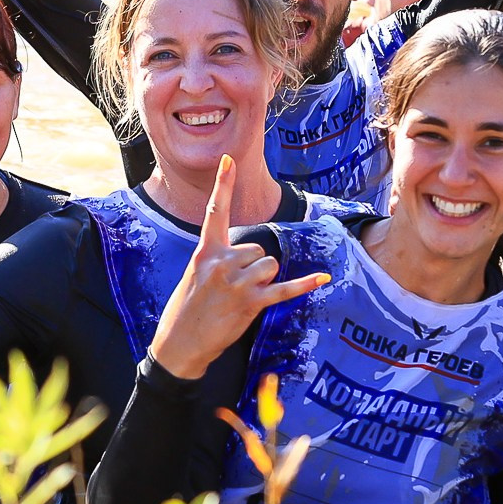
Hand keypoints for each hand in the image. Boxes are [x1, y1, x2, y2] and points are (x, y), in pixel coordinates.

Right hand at [146, 155, 330, 380]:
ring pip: (270, 267)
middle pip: (258, 249)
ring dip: (263, 282)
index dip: (222, 184)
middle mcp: (222, 262)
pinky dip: (304, 285)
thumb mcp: (194, 275)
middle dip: (254, 267)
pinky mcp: (250, 304)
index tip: (229, 160)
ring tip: (242, 299)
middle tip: (234, 289)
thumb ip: (218, 259)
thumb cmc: (186, 309)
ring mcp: (237, 283)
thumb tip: (249, 257)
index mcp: (205, 252)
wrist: (179, 343)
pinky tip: (323, 277)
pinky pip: (284, 289)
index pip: (215, 211)